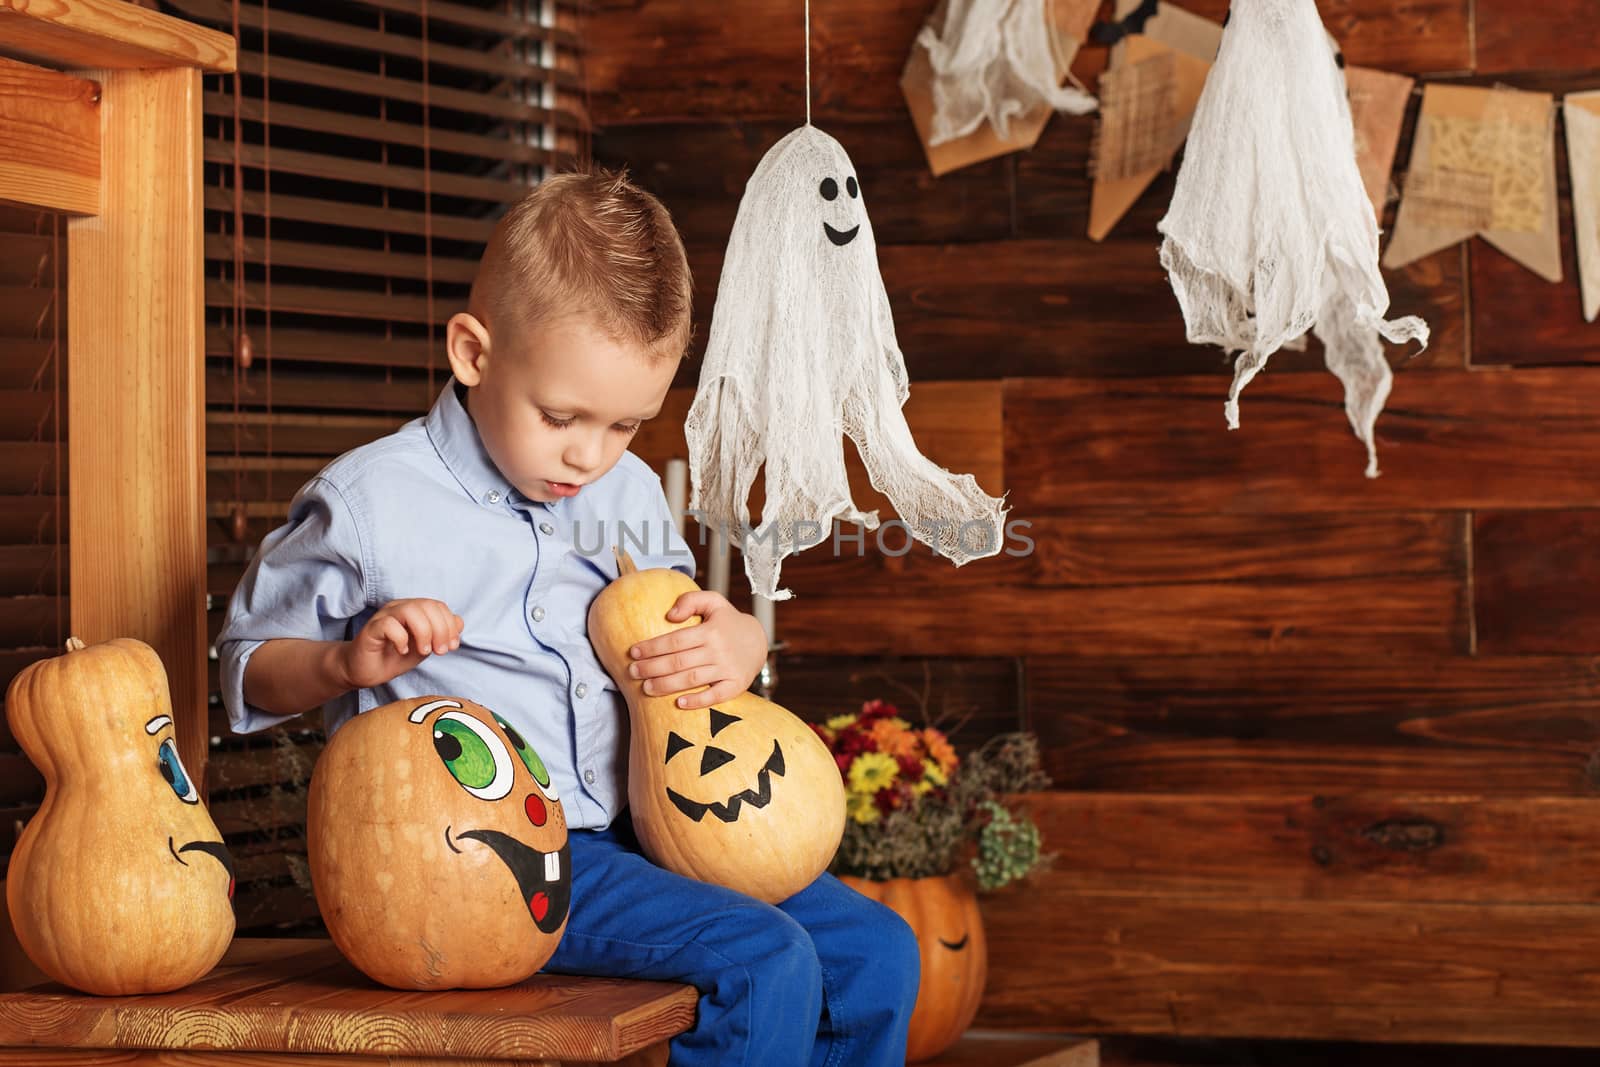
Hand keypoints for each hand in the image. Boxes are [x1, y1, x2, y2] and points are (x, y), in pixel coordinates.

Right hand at [339, 598, 463, 688]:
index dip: (450, 625)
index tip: (452, 646)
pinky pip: (389, 624)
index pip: (438, 606)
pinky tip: (402, 651)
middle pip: (427, 605)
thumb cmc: (394, 657)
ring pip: (410, 610)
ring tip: (424, 651)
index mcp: (414, 610)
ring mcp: (384, 616)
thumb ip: (441, 634)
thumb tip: (459, 622)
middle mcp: (399, 608)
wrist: (365, 671)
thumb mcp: (425, 647)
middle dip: (440, 629)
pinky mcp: (371, 629)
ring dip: (424, 632)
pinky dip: (401, 638)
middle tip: (440, 651)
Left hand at [626, 591, 767, 709]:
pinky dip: (698, 701)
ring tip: (645, 688)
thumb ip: (690, 601)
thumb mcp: (714, 602)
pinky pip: (715, 696)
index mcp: (710, 630)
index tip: (633, 652)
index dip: (652, 647)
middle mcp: (718, 650)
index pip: (675, 640)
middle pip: (678, 661)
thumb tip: (669, 615)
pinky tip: (679, 704)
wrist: (759, 641)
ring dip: (666, 685)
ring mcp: (727, 669)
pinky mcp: (736, 685)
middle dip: (652, 668)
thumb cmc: (728, 622)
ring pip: (691, 679)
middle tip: (632, 672)